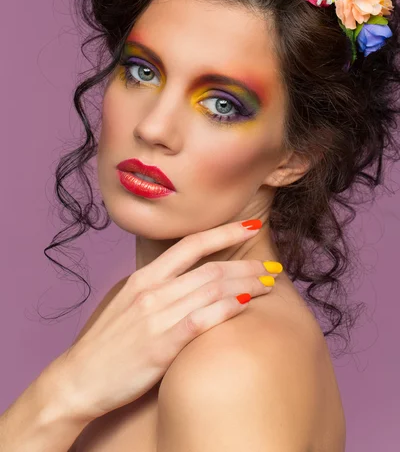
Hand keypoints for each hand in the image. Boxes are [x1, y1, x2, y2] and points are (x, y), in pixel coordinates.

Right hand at [51, 219, 279, 422]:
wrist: (78, 379)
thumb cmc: (107, 344)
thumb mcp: (127, 303)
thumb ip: (157, 288)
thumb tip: (188, 280)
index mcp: (144, 278)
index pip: (190, 245)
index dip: (224, 232)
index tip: (250, 226)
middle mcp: (152, 291)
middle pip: (210, 268)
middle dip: (246, 265)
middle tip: (272, 267)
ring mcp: (156, 316)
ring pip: (211, 289)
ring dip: (246, 284)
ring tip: (269, 284)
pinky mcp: (160, 345)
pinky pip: (202, 319)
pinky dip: (226, 308)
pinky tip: (246, 304)